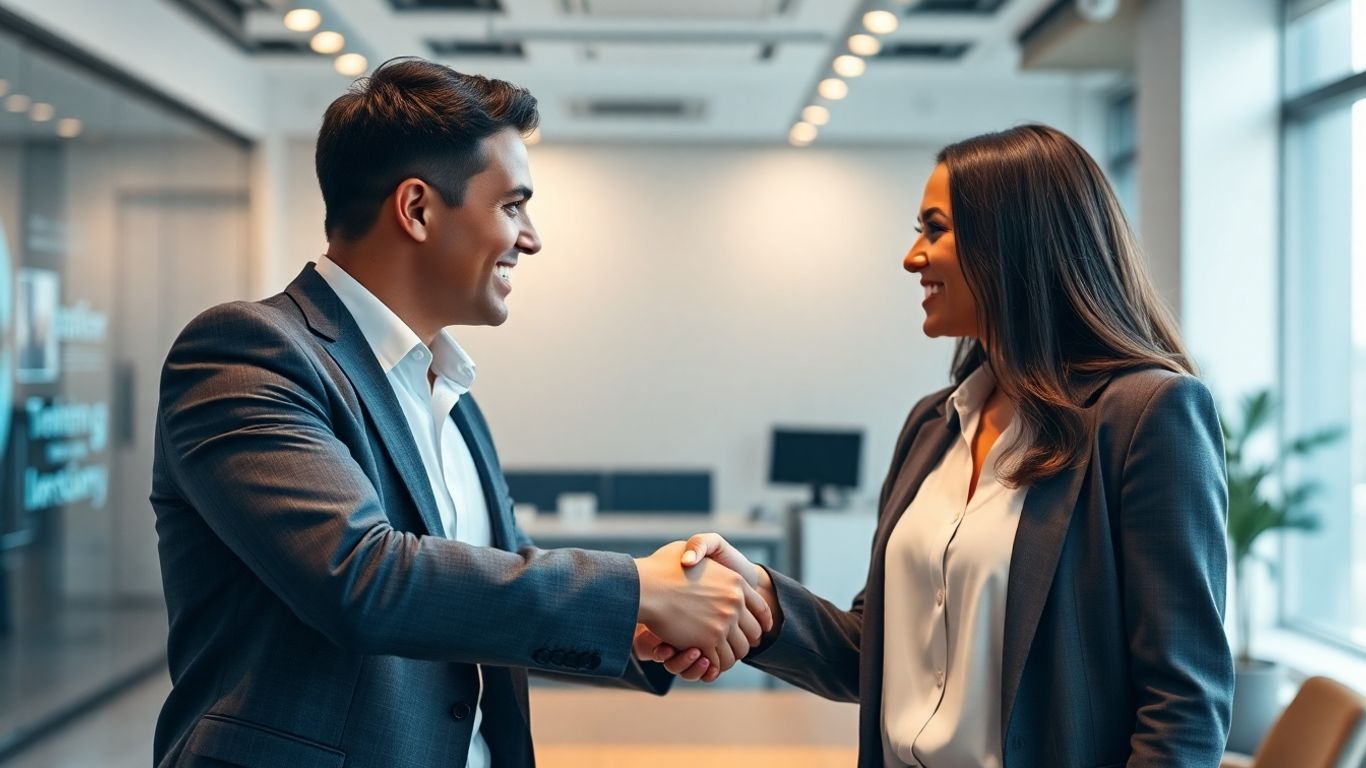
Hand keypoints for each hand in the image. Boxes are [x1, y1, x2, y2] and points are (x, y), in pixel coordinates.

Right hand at [633, 541, 771, 675]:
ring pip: (740, 651)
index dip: (762, 621)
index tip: (761, 630)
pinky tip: (708, 664)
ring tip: (720, 656)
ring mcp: (723, 622)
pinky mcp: (708, 641)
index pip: (761, 608)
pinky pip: (721, 661)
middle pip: (753, 633)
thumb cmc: (661, 567)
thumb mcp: (691, 550)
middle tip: (734, 645)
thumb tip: (698, 560)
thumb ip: (704, 556)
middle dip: (745, 641)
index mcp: (736, 581)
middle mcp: (735, 602)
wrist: (646, 586)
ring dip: (731, 656)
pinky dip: (715, 666)